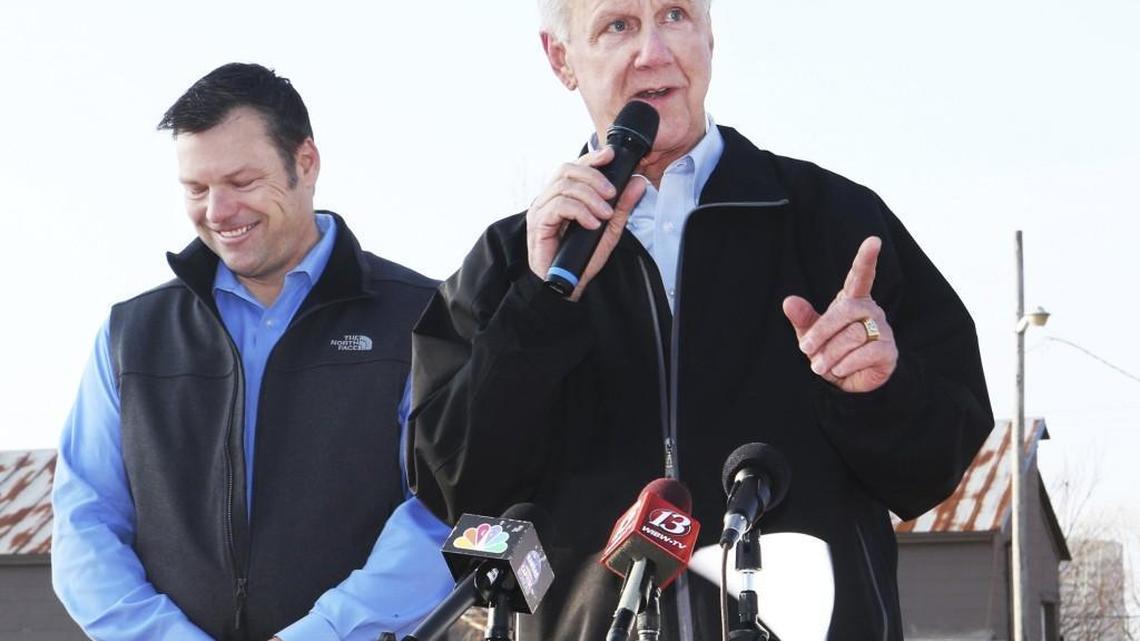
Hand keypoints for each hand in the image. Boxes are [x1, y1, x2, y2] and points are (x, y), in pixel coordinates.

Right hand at [526, 146, 646, 300]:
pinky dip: (579, 211)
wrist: (566, 287)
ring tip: (604, 214)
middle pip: (567, 170)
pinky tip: (592, 223)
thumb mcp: (609, 230)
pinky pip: (558, 206)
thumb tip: (637, 182)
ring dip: (589, 197)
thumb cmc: (581, 259)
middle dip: (593, 177)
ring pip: (564, 186)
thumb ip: (622, 206)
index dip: (592, 158)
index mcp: (563, 196)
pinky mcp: (538, 224)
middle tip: (612, 193)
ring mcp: (541, 210)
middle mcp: (548, 198)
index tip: (611, 156)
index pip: (575, 167)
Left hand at [782, 236, 897, 392]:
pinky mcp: (888, 351)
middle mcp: (871, 310)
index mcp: (852, 301)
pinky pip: (866, 353)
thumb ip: (803, 318)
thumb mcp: (811, 336)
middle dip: (821, 332)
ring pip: (853, 335)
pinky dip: (847, 364)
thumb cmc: (830, 352)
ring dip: (830, 353)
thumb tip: (788, 301)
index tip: (874, 241)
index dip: (866, 259)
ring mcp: (883, 330)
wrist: (849, 383)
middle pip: (845, 311)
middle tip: (805, 350)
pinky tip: (840, 370)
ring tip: (819, 366)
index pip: (860, 277)